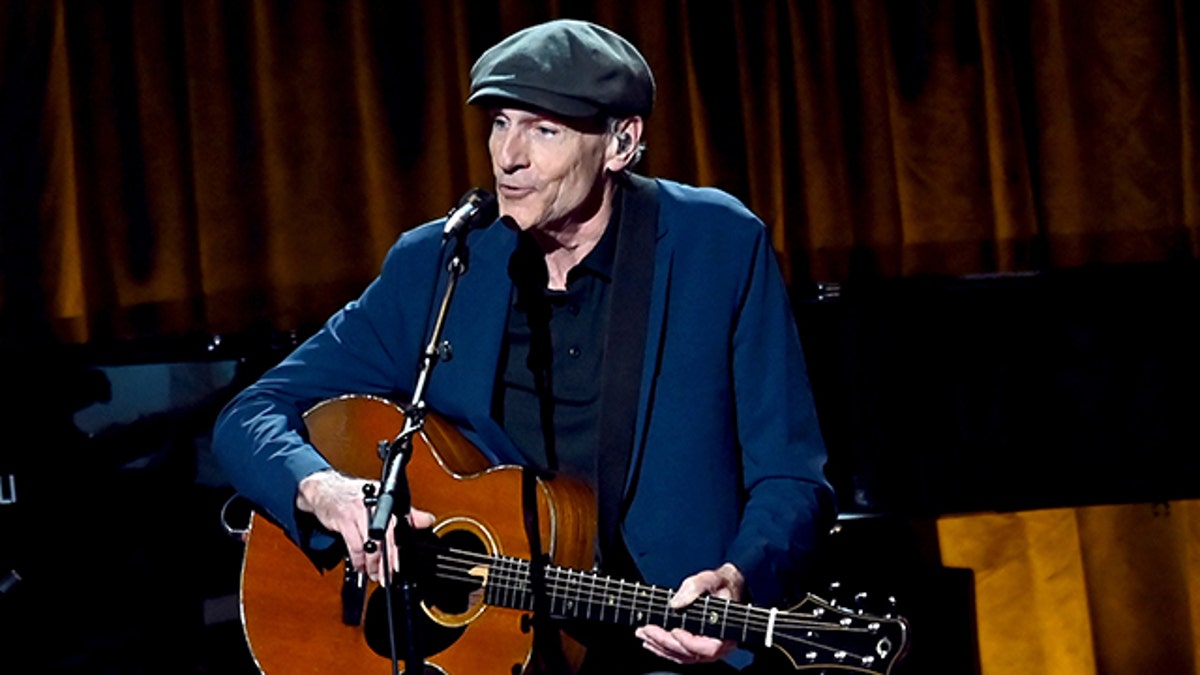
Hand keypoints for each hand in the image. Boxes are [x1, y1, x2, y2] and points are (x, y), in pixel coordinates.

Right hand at [295, 469, 435, 581]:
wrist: (326, 491)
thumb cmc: (356, 497)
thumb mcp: (382, 501)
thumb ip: (406, 513)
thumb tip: (427, 520)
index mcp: (386, 499)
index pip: (399, 525)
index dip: (399, 547)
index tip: (400, 564)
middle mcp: (373, 504)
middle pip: (385, 537)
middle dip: (388, 561)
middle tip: (389, 576)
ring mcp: (357, 512)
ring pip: (369, 544)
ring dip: (372, 564)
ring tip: (376, 574)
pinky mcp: (343, 521)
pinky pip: (353, 546)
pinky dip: (358, 560)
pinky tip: (361, 566)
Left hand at [634, 562, 745, 663]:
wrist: (727, 587)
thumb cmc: (721, 585)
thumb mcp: (710, 579)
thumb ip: (694, 588)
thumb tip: (675, 603)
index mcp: (726, 632)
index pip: (708, 648)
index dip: (688, 642)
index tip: (673, 630)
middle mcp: (717, 646)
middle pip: (689, 653)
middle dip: (664, 642)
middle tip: (646, 630)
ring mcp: (705, 649)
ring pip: (681, 655)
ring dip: (659, 646)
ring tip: (642, 633)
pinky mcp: (696, 647)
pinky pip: (679, 653)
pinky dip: (663, 648)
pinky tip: (650, 641)